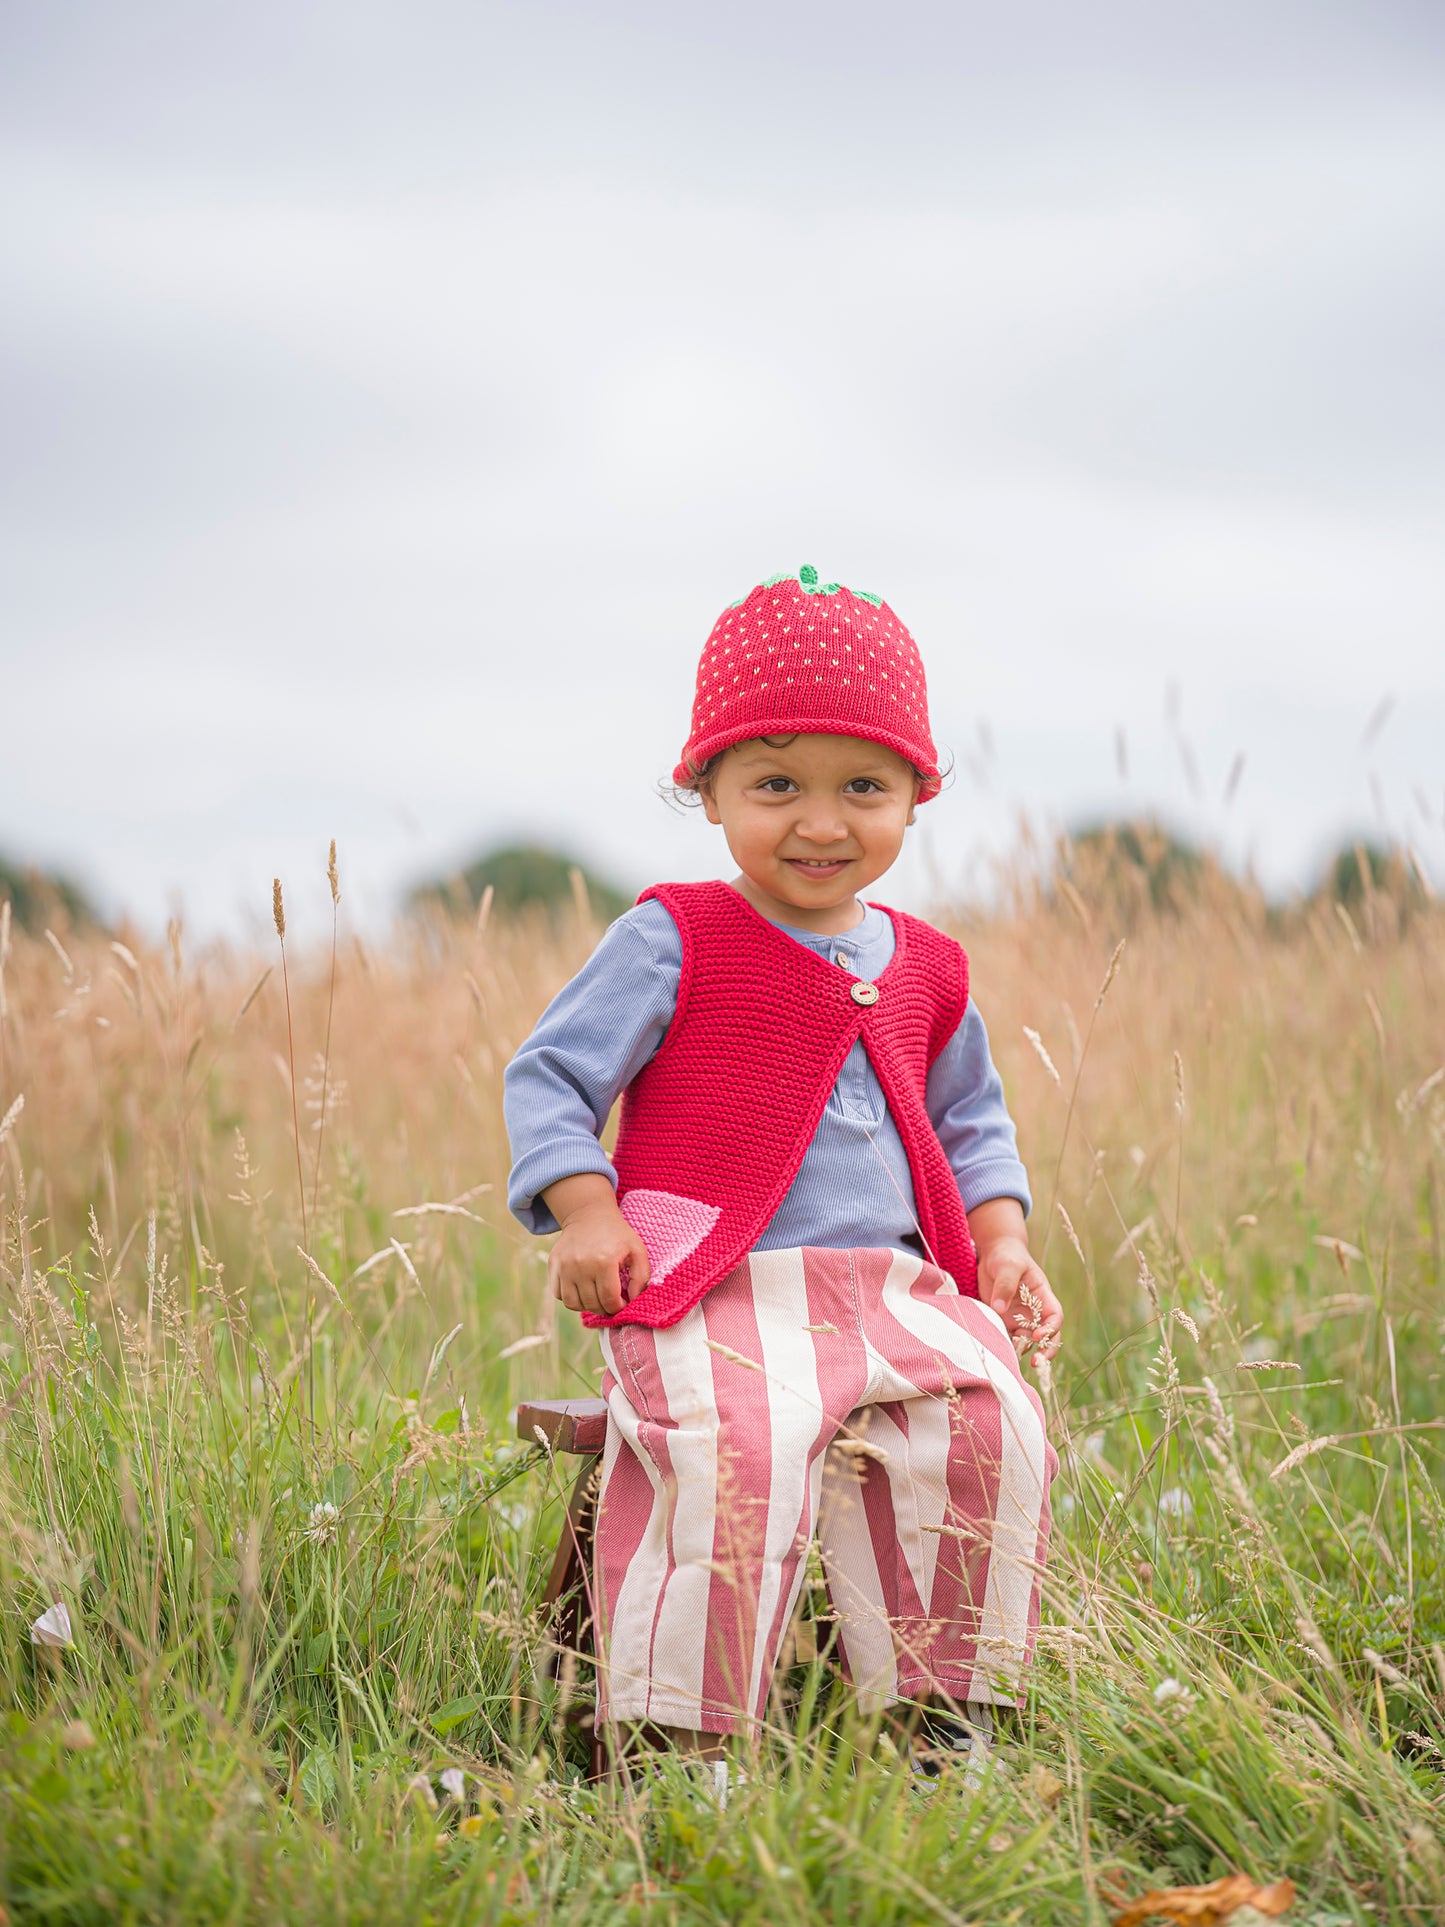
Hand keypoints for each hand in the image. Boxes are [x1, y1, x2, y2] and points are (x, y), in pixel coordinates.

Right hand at [540, 1174, 649, 1317]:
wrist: (589, 1215)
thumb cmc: (616, 1235)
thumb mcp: (637, 1250)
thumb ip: (641, 1277)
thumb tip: (633, 1300)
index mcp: (605, 1261)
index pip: (609, 1300)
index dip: (618, 1307)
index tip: (621, 1303)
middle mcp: (581, 1265)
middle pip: (592, 1304)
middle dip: (604, 1308)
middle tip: (610, 1300)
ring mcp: (565, 1265)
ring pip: (573, 1304)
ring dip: (586, 1305)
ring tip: (596, 1296)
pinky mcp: (553, 1264)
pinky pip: (559, 1294)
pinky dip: (571, 1297)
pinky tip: (582, 1289)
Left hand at [977, 1235, 1062, 1365]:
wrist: (993, 1254)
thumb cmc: (1006, 1256)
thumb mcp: (1007, 1265)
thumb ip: (1005, 1285)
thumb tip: (999, 1309)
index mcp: (1043, 1296)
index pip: (1055, 1317)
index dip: (1050, 1329)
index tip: (1036, 1336)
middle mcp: (1035, 1311)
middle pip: (1047, 1336)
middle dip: (1045, 1351)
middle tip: (1035, 1363)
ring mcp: (1020, 1318)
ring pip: (1027, 1342)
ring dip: (1022, 1351)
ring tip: (1010, 1356)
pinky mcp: (1004, 1322)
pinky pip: (1008, 1338)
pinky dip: (1006, 1347)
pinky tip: (998, 1351)